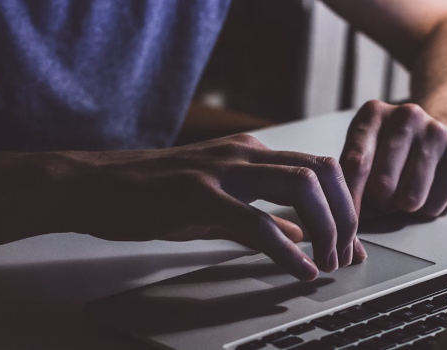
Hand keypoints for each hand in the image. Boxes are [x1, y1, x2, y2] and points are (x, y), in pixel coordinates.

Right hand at [69, 134, 363, 280]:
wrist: (93, 186)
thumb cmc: (154, 194)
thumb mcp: (219, 202)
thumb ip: (264, 214)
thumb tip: (302, 232)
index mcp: (252, 152)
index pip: (319, 169)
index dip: (345, 206)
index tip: (352, 242)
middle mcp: (245, 153)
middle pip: (322, 171)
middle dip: (345, 215)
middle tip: (345, 253)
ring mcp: (222, 170)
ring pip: (301, 186)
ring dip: (325, 228)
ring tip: (327, 261)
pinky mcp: (198, 195)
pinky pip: (257, 221)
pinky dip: (288, 249)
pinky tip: (300, 269)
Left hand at [340, 100, 446, 218]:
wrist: (440, 138)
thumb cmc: (392, 153)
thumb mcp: (365, 151)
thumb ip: (350, 177)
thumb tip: (344, 214)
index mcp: (373, 113)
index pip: (355, 164)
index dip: (350, 199)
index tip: (346, 219)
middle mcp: (406, 116)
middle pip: (382, 186)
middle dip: (377, 205)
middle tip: (381, 201)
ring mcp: (436, 133)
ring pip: (409, 199)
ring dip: (401, 208)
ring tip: (402, 195)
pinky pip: (433, 206)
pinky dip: (425, 209)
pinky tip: (426, 191)